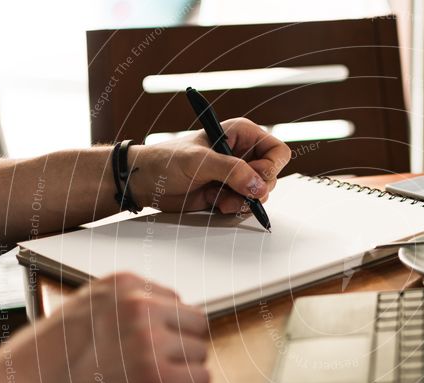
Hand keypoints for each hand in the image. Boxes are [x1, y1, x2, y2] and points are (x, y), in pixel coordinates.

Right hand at [0, 273, 209, 382]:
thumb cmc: (44, 359)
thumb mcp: (84, 308)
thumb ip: (122, 305)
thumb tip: (163, 312)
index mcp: (125, 284)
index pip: (177, 302)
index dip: (168, 329)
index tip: (152, 346)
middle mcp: (141, 305)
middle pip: (197, 323)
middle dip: (183, 346)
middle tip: (159, 367)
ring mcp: (150, 339)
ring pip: (201, 352)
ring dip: (183, 370)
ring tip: (151, 382)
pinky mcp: (156, 376)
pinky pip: (202, 380)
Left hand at [128, 118, 291, 214]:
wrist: (145, 183)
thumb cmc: (166, 161)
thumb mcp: (199, 161)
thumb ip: (232, 171)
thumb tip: (259, 186)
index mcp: (242, 134)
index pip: (277, 151)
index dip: (270, 168)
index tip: (254, 177)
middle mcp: (243, 153)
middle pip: (272, 175)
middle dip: (256, 188)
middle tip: (235, 190)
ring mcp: (237, 175)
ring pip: (261, 193)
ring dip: (244, 200)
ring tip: (221, 197)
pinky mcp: (229, 192)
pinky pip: (246, 204)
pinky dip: (235, 208)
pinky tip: (217, 203)